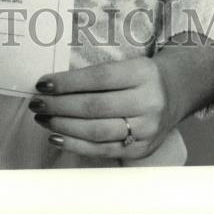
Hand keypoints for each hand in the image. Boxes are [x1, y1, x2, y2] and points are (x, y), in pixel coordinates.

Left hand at [29, 57, 178, 160]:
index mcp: (141, 73)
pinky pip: (103, 150)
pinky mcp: (141, 149)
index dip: (67, 82)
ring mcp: (146, 129)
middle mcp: (147, 102)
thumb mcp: (126, 64)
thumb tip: (53, 84)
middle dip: (59, 106)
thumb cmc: (140, 75)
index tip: (43, 83)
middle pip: (94, 106)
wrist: (176, 92)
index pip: (98, 78)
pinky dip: (76, 145)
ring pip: (96, 131)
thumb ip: (95, 74)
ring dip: (63, 126)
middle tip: (37, 103)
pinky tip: (56, 137)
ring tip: (43, 118)